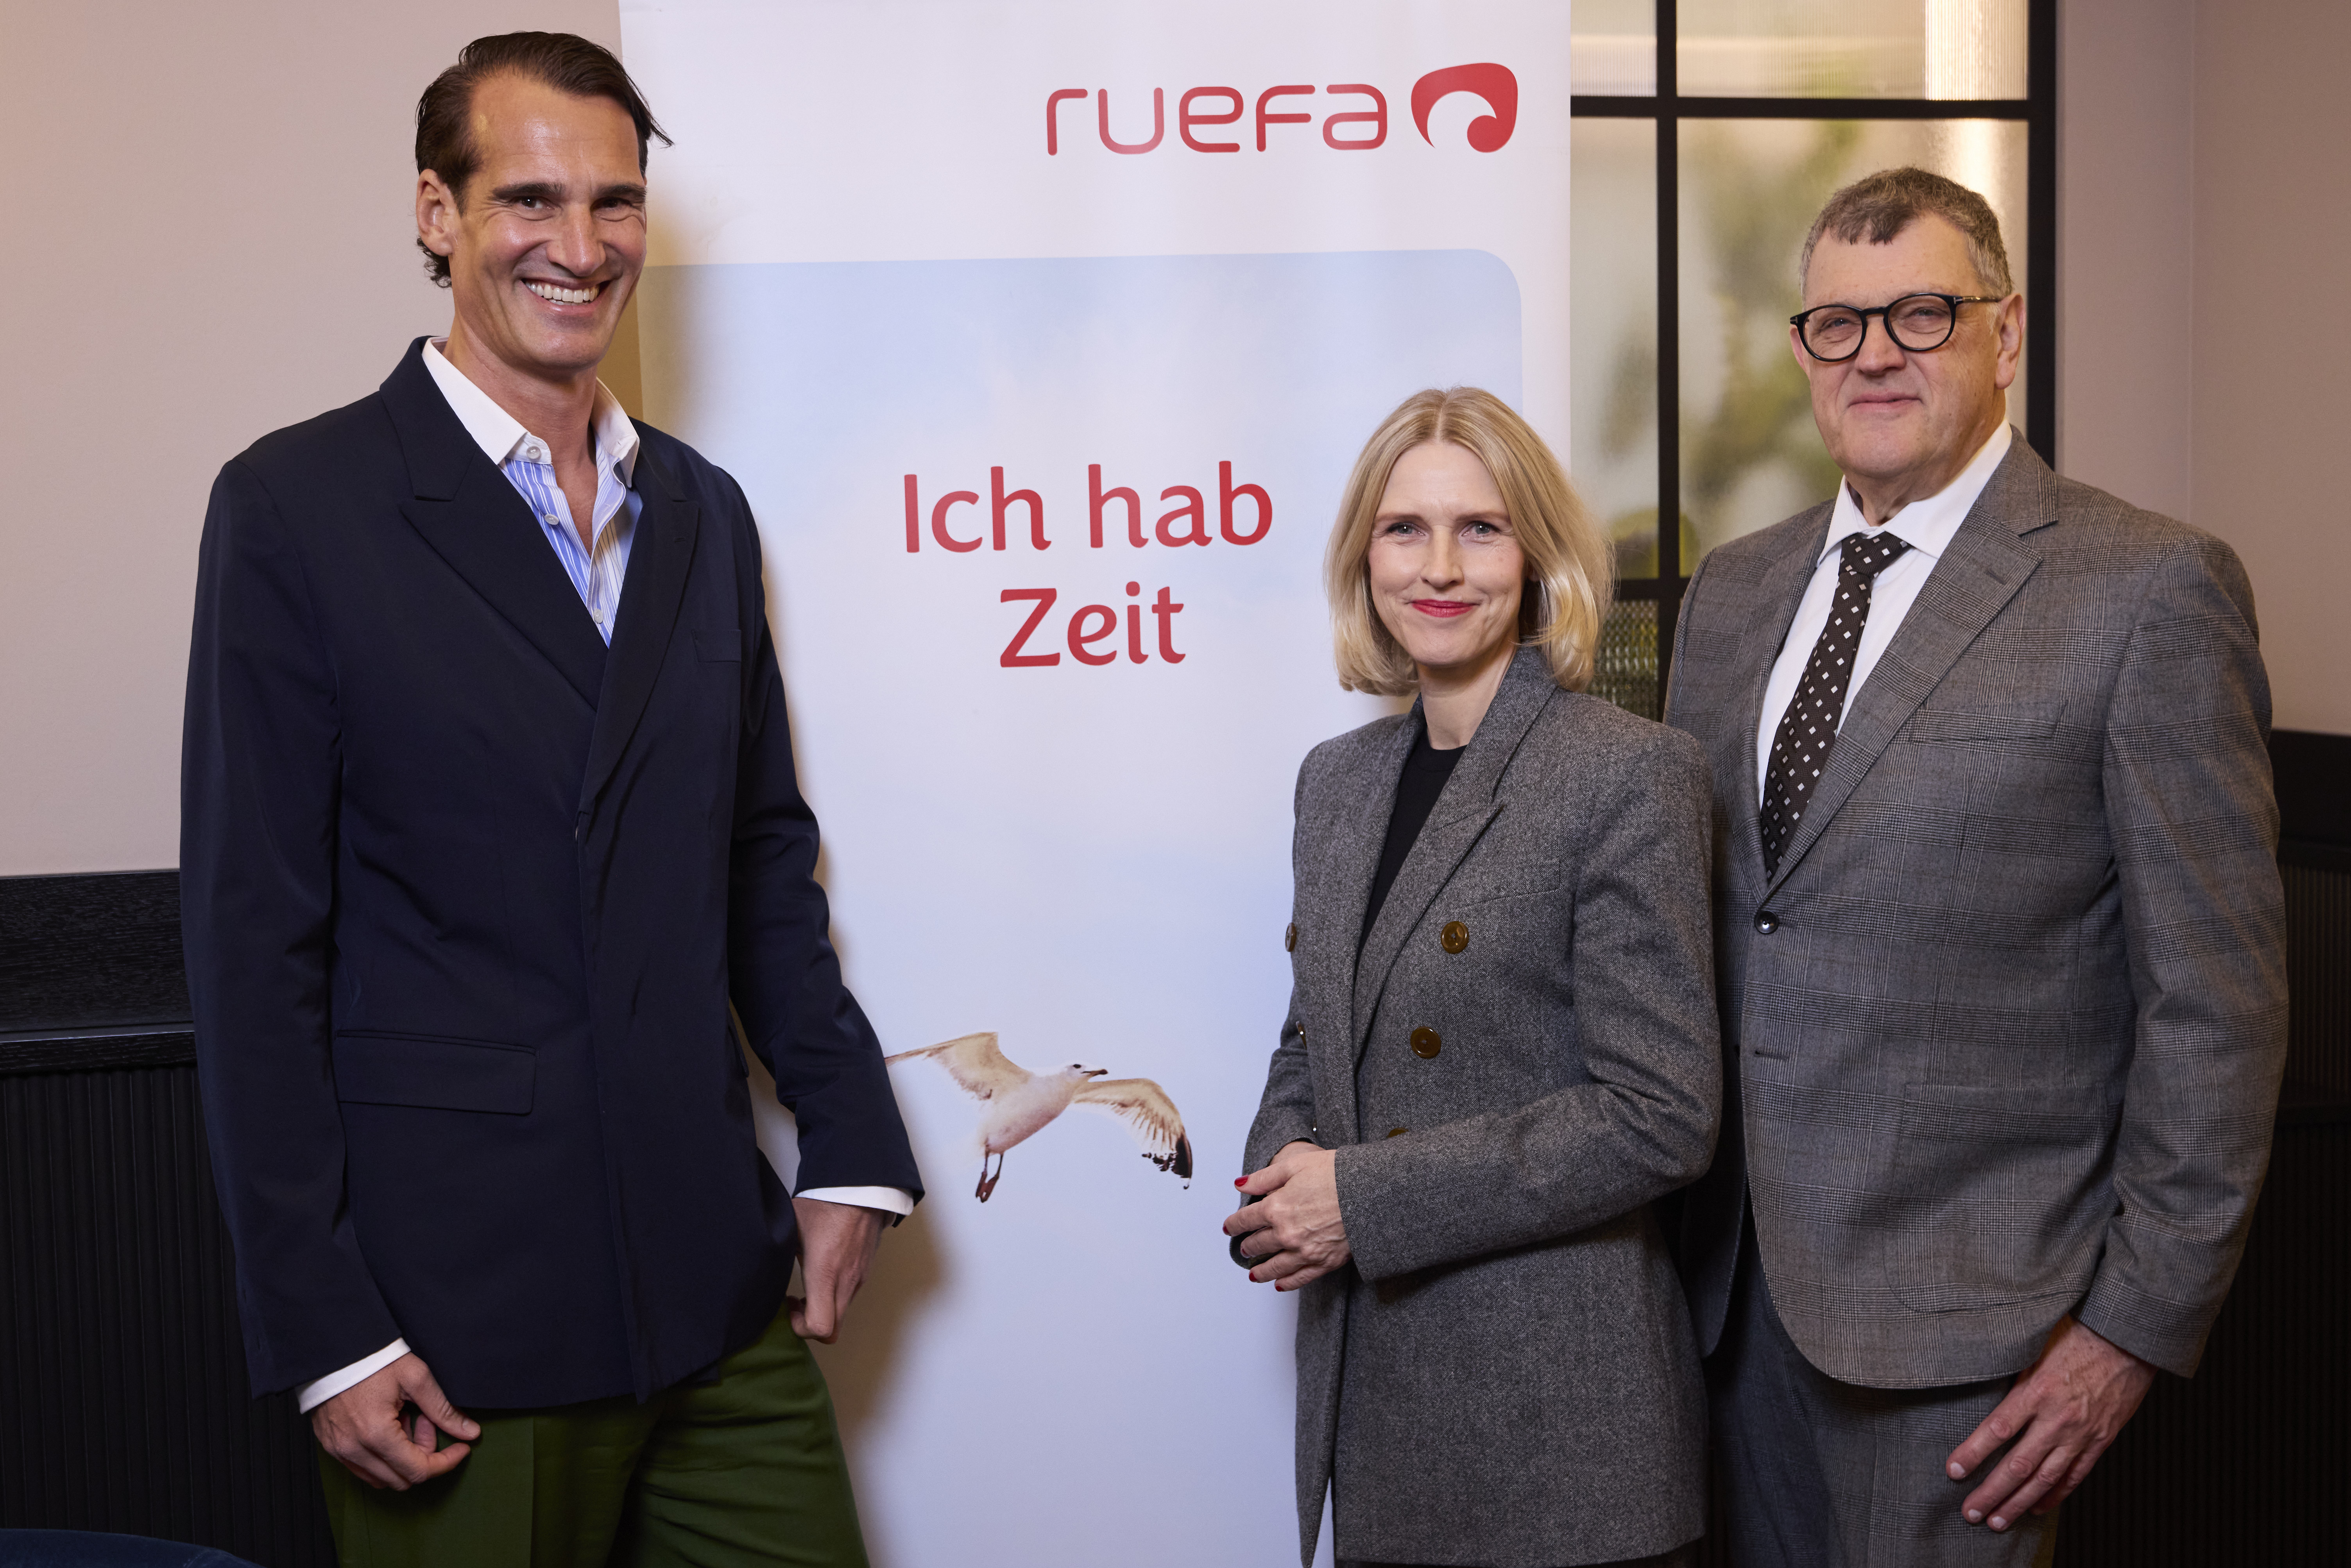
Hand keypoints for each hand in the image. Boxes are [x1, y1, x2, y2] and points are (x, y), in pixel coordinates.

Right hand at [309, 1351, 478, 1489]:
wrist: (335, 1348)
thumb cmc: (374, 1359)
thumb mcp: (416, 1378)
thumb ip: (444, 1410)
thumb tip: (470, 1433)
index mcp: (376, 1435)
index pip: (419, 1471)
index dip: (446, 1462)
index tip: (461, 1448)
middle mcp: (353, 1450)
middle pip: (401, 1479)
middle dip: (424, 1455)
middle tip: (427, 1421)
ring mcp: (339, 1450)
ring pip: (382, 1476)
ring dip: (403, 1456)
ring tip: (407, 1419)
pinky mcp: (331, 1446)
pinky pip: (362, 1467)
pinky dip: (383, 1454)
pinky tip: (389, 1423)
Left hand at [789, 1195, 886, 1341]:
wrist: (861, 1186)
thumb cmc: (827, 1202)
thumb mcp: (791, 1227)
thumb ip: (778, 1254)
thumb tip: (761, 1266)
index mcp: (826, 1272)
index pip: (819, 1327)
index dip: (799, 1328)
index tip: (789, 1307)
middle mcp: (846, 1281)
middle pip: (833, 1330)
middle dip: (811, 1325)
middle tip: (796, 1304)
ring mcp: (859, 1277)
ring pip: (841, 1312)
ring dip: (823, 1309)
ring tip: (809, 1285)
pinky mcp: (865, 1270)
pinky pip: (848, 1295)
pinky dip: (834, 1295)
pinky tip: (824, 1272)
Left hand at [1223, 1141, 1349, 1290]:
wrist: (1372, 1192)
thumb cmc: (1337, 1174)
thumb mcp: (1295, 1165)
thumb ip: (1263, 1178)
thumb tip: (1240, 1185)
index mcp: (1276, 1208)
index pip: (1246, 1220)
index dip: (1234, 1224)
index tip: (1230, 1227)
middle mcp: (1286, 1233)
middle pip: (1258, 1244)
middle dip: (1248, 1245)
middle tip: (1244, 1246)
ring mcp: (1305, 1251)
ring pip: (1275, 1266)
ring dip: (1261, 1270)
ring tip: (1253, 1273)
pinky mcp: (1324, 1262)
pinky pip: (1299, 1278)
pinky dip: (1286, 1283)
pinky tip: (1279, 1284)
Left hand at [1946, 1315, 2155, 1529]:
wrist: (2126, 1341)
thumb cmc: (2076, 1338)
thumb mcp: (2034, 1350)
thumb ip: (2013, 1379)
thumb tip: (1983, 1398)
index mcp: (2037, 1391)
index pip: (1997, 1430)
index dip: (1973, 1453)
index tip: (1953, 1471)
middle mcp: (2058, 1418)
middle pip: (2018, 1464)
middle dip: (1992, 1492)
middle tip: (1970, 1513)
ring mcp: (2081, 1434)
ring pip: (2045, 1478)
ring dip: (2019, 1503)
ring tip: (1998, 1521)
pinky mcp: (2100, 1441)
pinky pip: (2075, 1475)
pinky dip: (2056, 1495)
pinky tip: (2038, 1507)